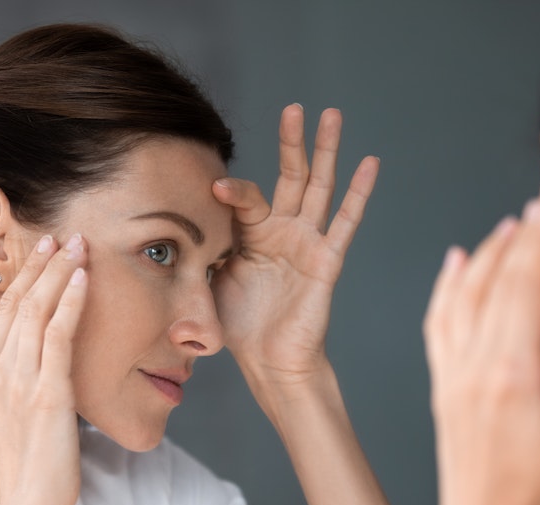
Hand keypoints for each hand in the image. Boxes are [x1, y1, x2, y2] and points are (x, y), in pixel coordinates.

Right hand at [0, 234, 88, 504]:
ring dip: (59, 273)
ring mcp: (20, 380)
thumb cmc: (18, 463)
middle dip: (41, 265)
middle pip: (19, 303)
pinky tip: (82, 279)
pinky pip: (59, 336)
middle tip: (61, 236)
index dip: (23, 277)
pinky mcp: (48, 393)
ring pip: (38, 312)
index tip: (40, 251)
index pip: (2, 311)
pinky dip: (70, 302)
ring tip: (77, 245)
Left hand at [212, 104, 377, 384]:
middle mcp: (282, 231)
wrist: (268, 361)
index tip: (213, 188)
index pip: (246, 197)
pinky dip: (359, 192)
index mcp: (252, 234)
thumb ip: (201, 250)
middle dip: (292, 142)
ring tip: (332, 115)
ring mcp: (307, 242)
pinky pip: (346, 222)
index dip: (232, 191)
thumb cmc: (239, 325)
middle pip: (290, 176)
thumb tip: (170, 231)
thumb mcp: (209, 280)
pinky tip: (370, 162)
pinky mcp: (327, 260)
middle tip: (293, 107)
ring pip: (319, 187)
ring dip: (326, 151)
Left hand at [422, 203, 539, 504]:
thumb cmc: (539, 499)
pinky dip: (447, 286)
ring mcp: (451, 376)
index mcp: (511, 374)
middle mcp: (473, 366)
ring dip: (489, 253)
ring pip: (464, 296)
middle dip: (526, 231)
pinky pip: (437, 323)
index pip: (530, 282)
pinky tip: (456, 262)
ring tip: (514, 221)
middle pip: (498, 280)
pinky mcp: (442, 387)